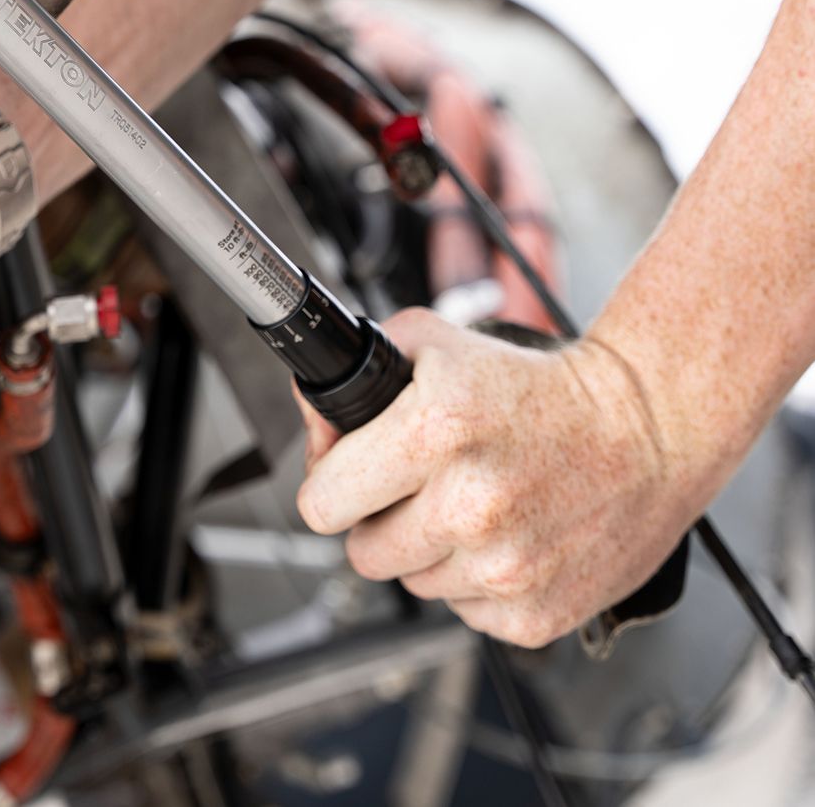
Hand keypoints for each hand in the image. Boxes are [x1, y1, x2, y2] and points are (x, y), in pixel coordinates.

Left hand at [294, 309, 705, 647]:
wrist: (649, 426)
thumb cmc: (537, 386)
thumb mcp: (437, 346)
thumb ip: (357, 370)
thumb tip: (310, 414)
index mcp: (435, 431)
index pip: (320, 502)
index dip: (331, 485)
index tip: (351, 475)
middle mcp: (468, 505)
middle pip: (361, 552)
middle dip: (377, 520)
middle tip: (418, 488)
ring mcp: (504, 568)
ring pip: (413, 583)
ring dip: (430, 550)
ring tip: (473, 504)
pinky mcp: (534, 614)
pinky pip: (464, 611)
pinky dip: (476, 581)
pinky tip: (508, 535)